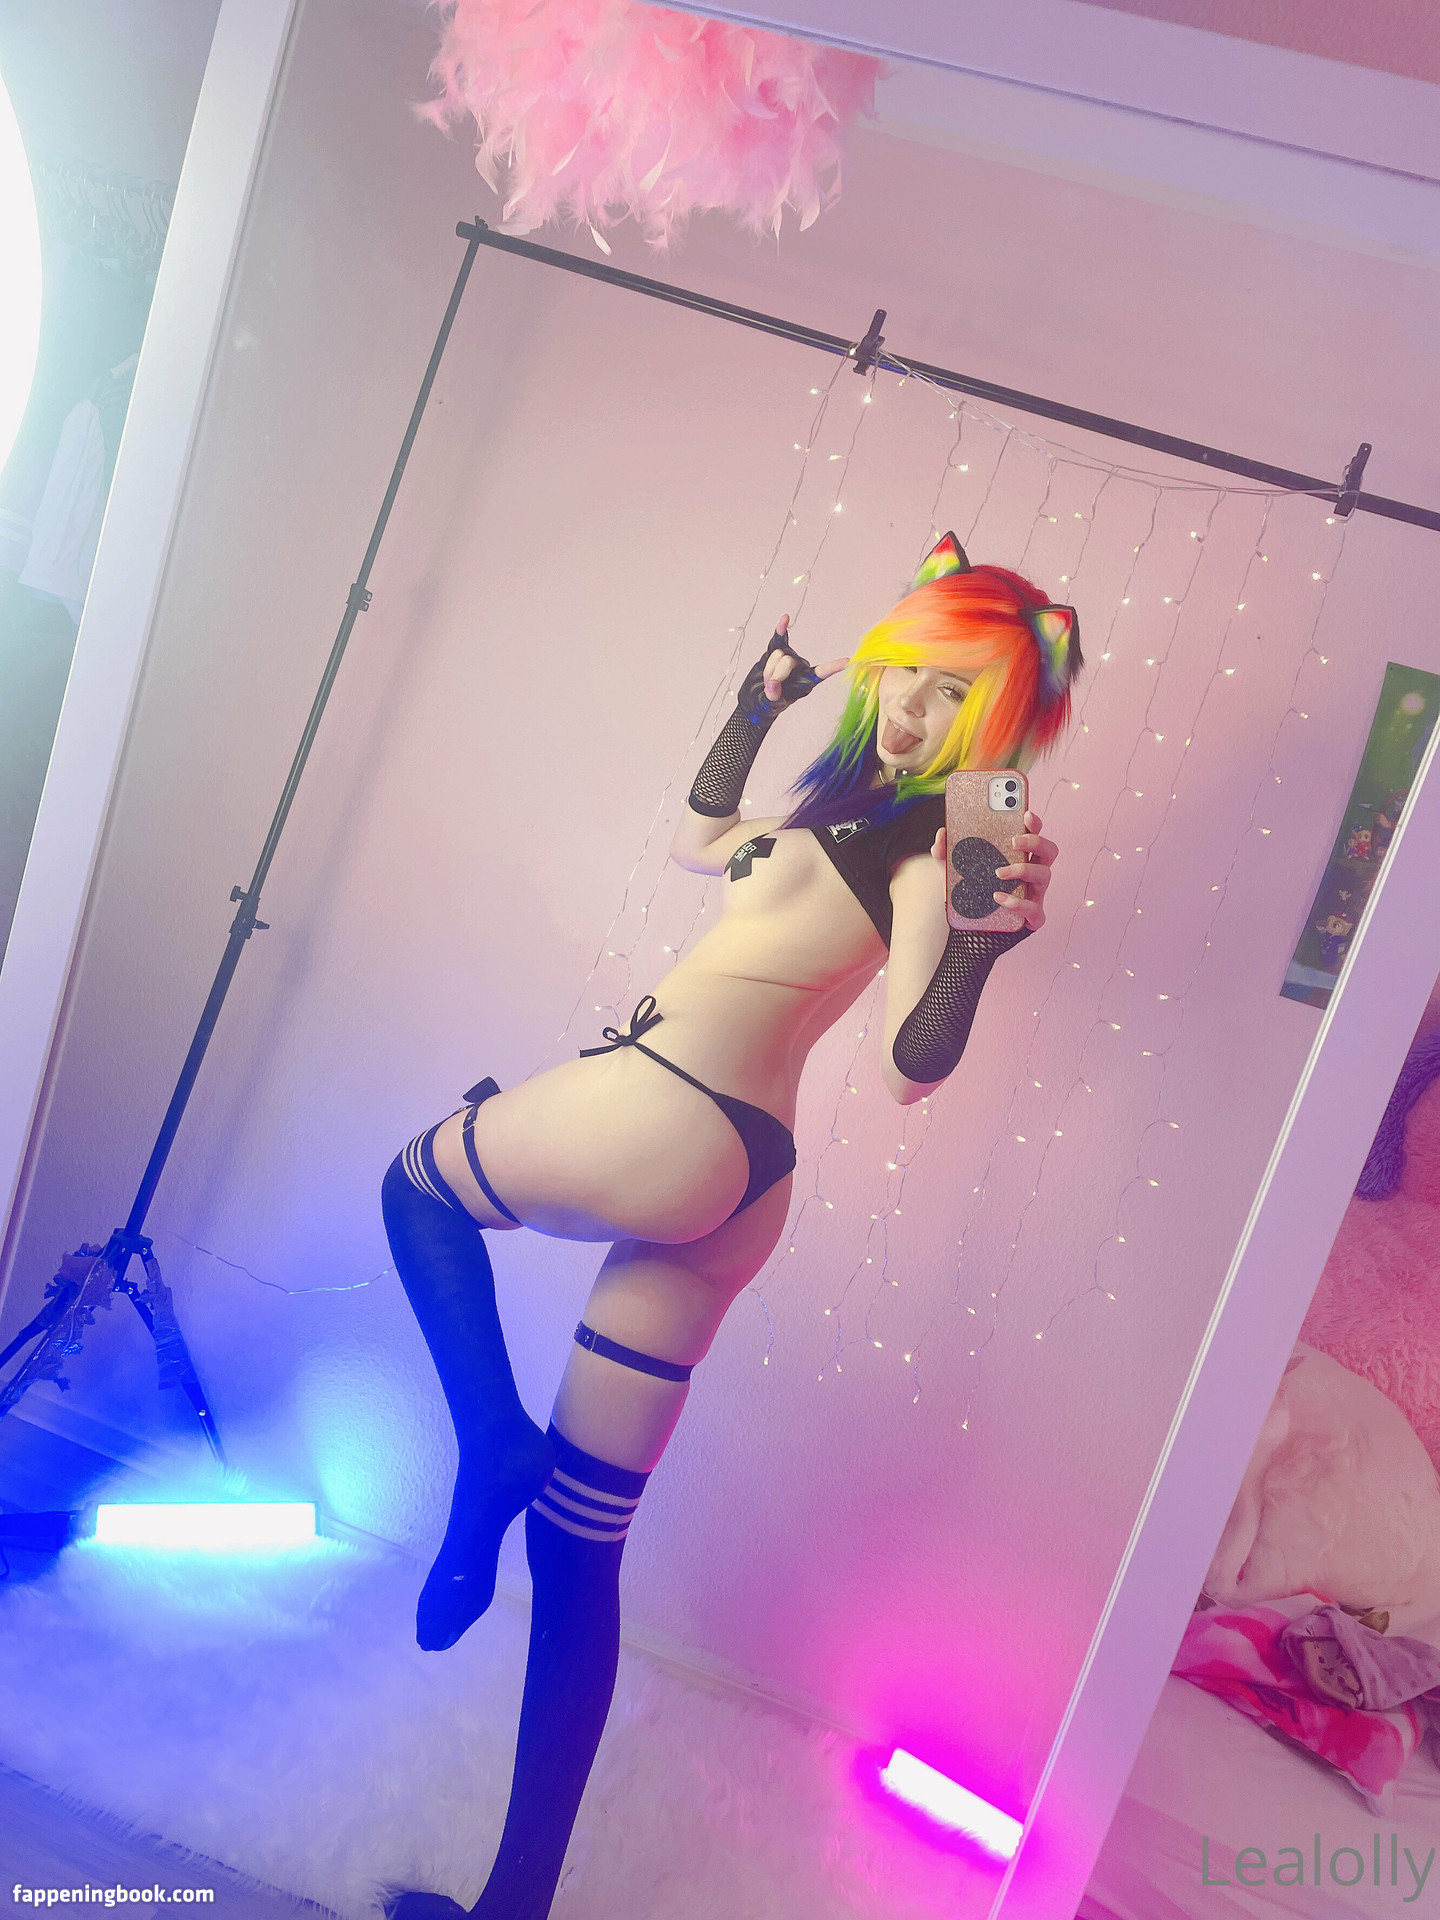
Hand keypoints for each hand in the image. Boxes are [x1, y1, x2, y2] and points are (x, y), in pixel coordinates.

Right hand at [753, 615, 849, 708]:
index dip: (832, 667)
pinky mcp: (777, 650)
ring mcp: (789, 657)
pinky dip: (781, 629)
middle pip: (788, 661)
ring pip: (778, 654)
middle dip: (774, 674)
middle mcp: (800, 668)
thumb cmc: (767, 705)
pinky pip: (779, 638)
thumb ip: (773, 697)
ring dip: (768, 668)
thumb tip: (772, 687)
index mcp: (805, 683)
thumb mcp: (770, 706)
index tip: (847, 661)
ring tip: (766, 680)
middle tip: (769, 687)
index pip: (820, 673)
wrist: (755, 698)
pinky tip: (785, 618)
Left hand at [929, 810, 1055, 933]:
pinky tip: (998, 898)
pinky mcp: (1033, 917)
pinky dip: (1017, 903)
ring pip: (1045, 874)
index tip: (1026, 814)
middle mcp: (1032, 873)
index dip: (1035, 823)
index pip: (1035, 834)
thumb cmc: (971, 894)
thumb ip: (945, 852)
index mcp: (1019, 857)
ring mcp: (1036, 894)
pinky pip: (1034, 909)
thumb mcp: (954, 871)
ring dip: (1023, 869)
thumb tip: (941, 834)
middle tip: (1013, 841)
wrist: (971, 930)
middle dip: (1035, 841)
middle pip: (1049, 850)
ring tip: (999, 873)